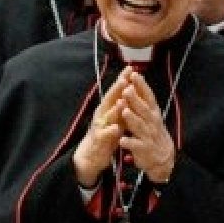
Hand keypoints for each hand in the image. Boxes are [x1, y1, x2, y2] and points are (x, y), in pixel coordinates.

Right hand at [72, 70, 129, 186]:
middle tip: (126, 78)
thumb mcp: (115, 117)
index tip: (131, 67)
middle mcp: (102, 114)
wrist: (91, 154)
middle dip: (117, 89)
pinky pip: (105, 134)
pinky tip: (116, 128)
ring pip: (107, 116)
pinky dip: (111, 131)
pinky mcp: (99, 139)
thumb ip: (122, 105)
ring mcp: (99, 126)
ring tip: (123, 101)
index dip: (123, 79)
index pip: (116, 91)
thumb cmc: (106, 134)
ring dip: (115, 108)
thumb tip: (132, 88)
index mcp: (107, 107)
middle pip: (110, 99)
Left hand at [115, 69, 175, 182]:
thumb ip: (143, 101)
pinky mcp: (144, 149)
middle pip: (143, 110)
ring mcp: (148, 136)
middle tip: (126, 89)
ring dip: (131, 119)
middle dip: (135, 100)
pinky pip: (135, 146)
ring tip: (124, 111)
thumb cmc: (153, 132)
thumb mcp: (151, 116)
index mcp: (153, 113)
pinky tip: (121, 140)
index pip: (148, 97)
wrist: (163, 158)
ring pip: (139, 126)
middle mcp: (152, 123)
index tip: (134, 74)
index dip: (142, 86)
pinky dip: (129, 142)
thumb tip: (135, 82)